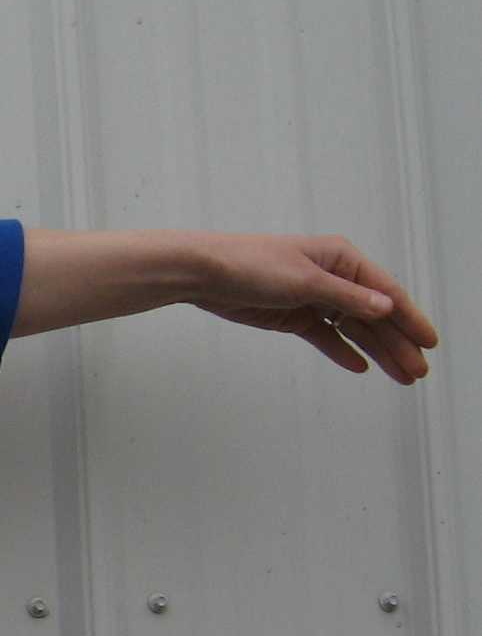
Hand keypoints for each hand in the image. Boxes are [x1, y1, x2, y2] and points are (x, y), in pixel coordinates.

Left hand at [187, 233, 438, 384]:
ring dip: (376, 350)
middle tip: (418, 371)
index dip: (410, 318)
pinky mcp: (291, 316)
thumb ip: (346, 297)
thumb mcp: (305, 281)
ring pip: (352, 329)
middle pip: (373, 315)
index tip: (429, 341)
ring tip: (400, 376)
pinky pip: (324, 336)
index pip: (386, 292)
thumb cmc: (252, 265)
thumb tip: (386, 307)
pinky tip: (360, 366)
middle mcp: (333, 277)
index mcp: (342, 259)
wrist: (204, 273)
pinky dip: (341, 350)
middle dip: (397, 342)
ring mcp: (312, 298)